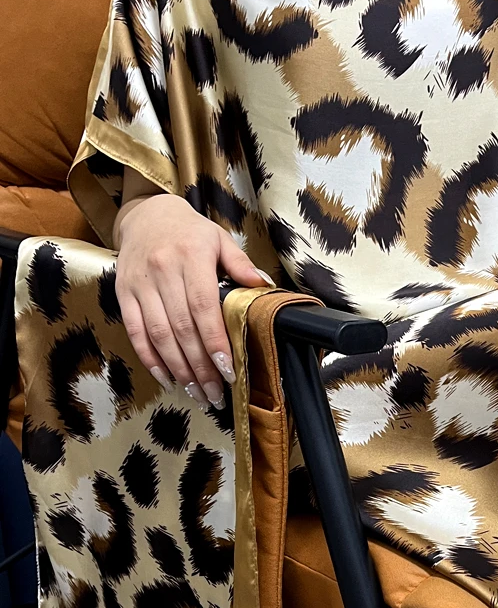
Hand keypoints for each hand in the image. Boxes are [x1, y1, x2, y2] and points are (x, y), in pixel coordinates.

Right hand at [114, 193, 273, 407]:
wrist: (146, 215)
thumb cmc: (190, 232)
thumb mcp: (219, 239)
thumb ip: (240, 264)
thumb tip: (263, 287)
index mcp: (191, 257)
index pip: (204, 308)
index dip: (215, 342)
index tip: (228, 370)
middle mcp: (163, 270)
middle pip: (182, 328)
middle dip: (200, 366)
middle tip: (215, 392)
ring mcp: (140, 283)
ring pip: (158, 335)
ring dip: (178, 368)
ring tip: (196, 392)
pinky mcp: (123, 293)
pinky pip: (135, 331)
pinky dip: (150, 358)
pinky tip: (167, 377)